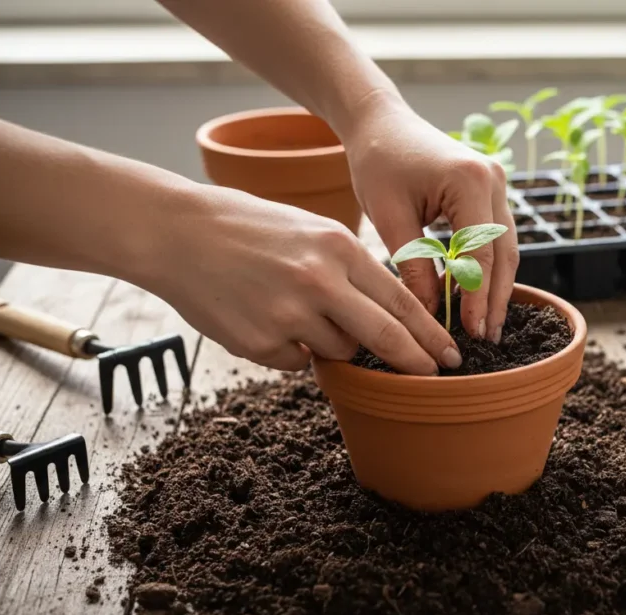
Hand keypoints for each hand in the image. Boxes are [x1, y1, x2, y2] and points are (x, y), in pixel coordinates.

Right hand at [146, 185, 462, 374]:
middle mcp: (319, 282)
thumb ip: (350, 271)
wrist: (176, 232)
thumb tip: (384, 318)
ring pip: (338, 351)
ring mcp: (288, 315)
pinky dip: (290, 350)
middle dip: (414, 361)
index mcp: (338, 247)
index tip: (449, 355)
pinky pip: (296, 362)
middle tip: (432, 376)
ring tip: (294, 308)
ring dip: (331, 343)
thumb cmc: (249, 228)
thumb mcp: (312, 231)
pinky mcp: (259, 343)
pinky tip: (263, 317)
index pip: (400, 300)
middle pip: (384, 337)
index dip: (429, 333)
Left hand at [344, 94, 518, 342]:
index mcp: (470, 181)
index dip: (477, 297)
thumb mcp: (389, 218)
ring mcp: (497, 183)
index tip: (470, 332)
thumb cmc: (377, 161)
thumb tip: (431, 317)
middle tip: (486, 339)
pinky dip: (488, 268)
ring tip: (485, 327)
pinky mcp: (490, 191)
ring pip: (506, 247)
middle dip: (495, 299)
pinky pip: (496, 237)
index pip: (481, 253)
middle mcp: (493, 179)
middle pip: (504, 253)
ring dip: (496, 287)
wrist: (380, 122)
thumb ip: (413, 267)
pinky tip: (477, 297)